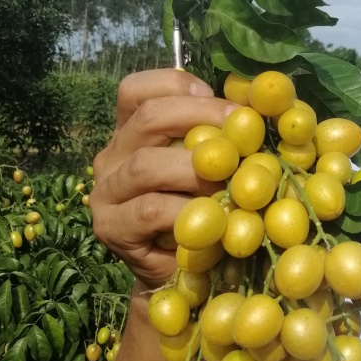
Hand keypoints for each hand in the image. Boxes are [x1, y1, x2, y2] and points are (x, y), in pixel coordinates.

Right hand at [91, 69, 234, 286]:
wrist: (182, 275)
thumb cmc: (203, 211)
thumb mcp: (209, 168)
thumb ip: (219, 138)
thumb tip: (255, 109)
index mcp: (131, 133)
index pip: (136, 91)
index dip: (177, 84)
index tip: (216, 96)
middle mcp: (112, 156)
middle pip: (147, 118)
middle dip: (201, 117)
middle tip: (242, 133)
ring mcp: (105, 192)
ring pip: (146, 164)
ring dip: (197, 168)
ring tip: (232, 179)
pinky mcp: (111, 227)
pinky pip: (149, 209)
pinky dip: (187, 209)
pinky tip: (214, 216)